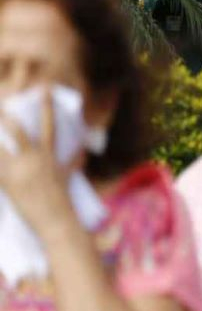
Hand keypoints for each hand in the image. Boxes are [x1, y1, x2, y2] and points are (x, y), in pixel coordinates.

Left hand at [0, 90, 75, 238]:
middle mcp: (36, 159)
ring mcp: (21, 171)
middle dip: (8, 118)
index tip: (44, 89)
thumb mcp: (69, 176)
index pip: (50, 124)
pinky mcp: (9, 184)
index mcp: (50, 155)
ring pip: (1, 148)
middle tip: (1, 105)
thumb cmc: (63, 199)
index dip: (47, 105)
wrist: (56, 221)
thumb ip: (73, 161)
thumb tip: (85, 152)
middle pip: (19, 131)